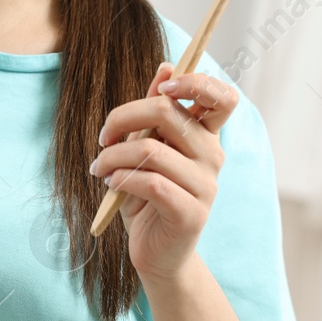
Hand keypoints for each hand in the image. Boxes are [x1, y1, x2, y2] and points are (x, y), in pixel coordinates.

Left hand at [91, 62, 238, 286]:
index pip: (222, 97)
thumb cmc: (147, 197)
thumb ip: (155, 113)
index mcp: (205, 136)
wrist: (155, 254)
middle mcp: (212, 157)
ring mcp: (206, 186)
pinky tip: (110, 185)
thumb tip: (166, 66)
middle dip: (124, 116)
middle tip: (103, 136)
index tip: (163, 86)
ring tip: (99, 168)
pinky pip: (151, 182)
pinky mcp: (191, 213)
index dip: (196, 82)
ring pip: (151, 150)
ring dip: (113, 156)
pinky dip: (122, 178)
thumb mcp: (146, 149)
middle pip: (169, 113)